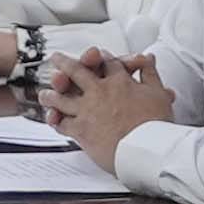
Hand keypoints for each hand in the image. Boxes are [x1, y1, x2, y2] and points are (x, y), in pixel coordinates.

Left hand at [40, 50, 179, 154]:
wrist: (146, 149)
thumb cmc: (155, 124)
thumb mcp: (158, 93)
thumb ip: (150, 74)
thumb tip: (148, 58)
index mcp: (119, 81)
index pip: (107, 63)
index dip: (101, 57)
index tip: (96, 54)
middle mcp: (99, 92)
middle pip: (77, 72)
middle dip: (65, 63)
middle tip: (56, 58)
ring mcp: (87, 110)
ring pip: (62, 98)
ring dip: (52, 94)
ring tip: (45, 93)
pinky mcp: (81, 129)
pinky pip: (63, 123)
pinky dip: (56, 121)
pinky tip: (53, 119)